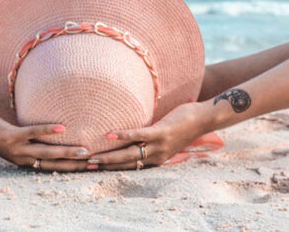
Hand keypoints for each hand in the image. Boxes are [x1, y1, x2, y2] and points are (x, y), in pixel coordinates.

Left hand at [0, 110, 92, 171]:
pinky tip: (62, 128)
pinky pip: (32, 133)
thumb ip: (33, 140)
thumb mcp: (17, 140)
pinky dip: (48, 130)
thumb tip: (54, 132)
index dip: (72, 168)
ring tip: (84, 151)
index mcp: (26, 162)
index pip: (53, 168)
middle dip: (74, 164)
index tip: (92, 166)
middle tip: (95, 162)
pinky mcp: (11, 136)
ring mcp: (17, 149)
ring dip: (66, 153)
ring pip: (46, 152)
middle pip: (53, 164)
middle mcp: (23, 159)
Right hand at [87, 101, 209, 169]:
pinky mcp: (161, 132)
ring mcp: (158, 145)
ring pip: (129, 154)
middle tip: (84, 166)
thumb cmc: (182, 124)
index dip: (111, 169)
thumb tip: (130, 132)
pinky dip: (124, 136)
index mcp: (155, 159)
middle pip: (125, 164)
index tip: (92, 169)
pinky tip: (110, 135)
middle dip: (105, 166)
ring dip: (109, 156)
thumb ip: (147, 138)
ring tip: (92, 156)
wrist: (204, 119)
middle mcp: (156, 156)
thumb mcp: (163, 136)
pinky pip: (139, 135)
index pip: (129, 167)